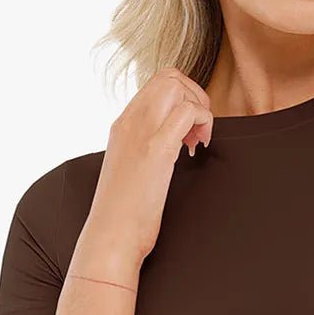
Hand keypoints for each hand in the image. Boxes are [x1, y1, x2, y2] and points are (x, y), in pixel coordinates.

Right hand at [91, 67, 213, 264]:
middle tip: (198, 131)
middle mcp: (129, 122)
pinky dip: (202, 123)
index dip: (182, 98)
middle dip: (194, 96)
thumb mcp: (131, 170)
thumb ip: (145, 149)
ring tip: (198, 141)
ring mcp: (141, 134)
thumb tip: (172, 144)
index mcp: (122, 125)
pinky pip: (187, 113)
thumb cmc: (124, 213)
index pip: (156, 84)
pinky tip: (198, 149)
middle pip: (168, 76)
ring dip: (199, 108)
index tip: (188, 129)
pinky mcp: (156, 151)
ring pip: (177, 86)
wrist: (111, 237)